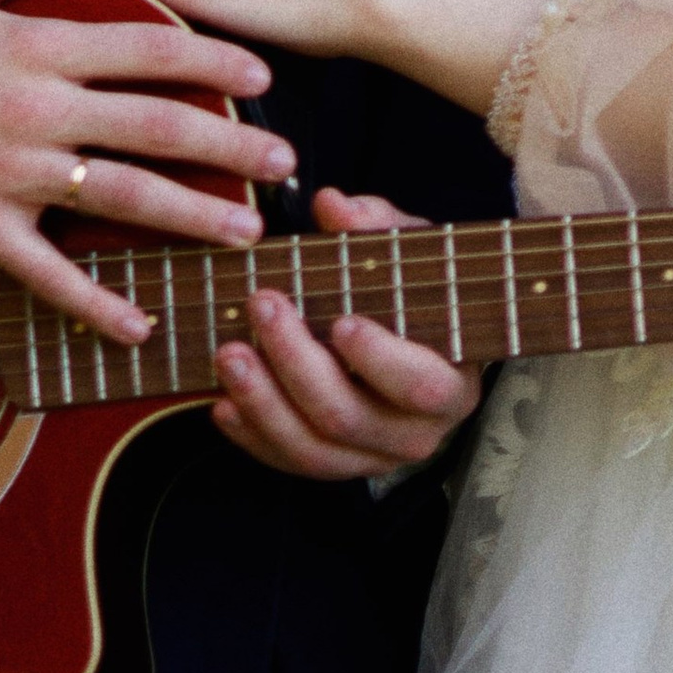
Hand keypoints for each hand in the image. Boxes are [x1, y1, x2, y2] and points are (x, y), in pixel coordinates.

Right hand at [0, 0, 295, 346]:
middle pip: (154, 128)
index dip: (213, 60)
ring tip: (245, 231)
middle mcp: (36, 112)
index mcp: (38, 47)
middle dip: (231, 146)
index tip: (263, 76)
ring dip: (191, 218)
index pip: (148, 50)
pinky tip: (139, 323)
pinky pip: (47, 275)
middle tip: (286, 161)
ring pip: (119, 199)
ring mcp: (11, 175)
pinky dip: (95, 304)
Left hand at [209, 189, 477, 482]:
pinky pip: (288, 462)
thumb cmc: (413, 294)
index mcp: (450, 383)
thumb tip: (333, 205)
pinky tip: (222, 401)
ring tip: (228, 354)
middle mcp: (416, 433)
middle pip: (347, 416)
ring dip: (262, 403)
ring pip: (312, 451)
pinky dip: (251, 435)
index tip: (340, 322)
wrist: (412, 343)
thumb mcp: (409, 253)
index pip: (420, 385)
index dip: (379, 359)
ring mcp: (371, 457)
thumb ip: (376, 226)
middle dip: (295, 364)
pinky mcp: (334, 466)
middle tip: (263, 307)